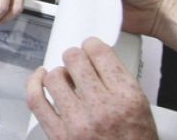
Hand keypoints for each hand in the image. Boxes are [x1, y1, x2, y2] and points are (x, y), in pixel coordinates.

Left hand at [27, 38, 157, 139]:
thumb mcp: (141, 109)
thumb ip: (119, 82)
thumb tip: (94, 59)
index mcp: (127, 97)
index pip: (100, 53)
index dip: (92, 46)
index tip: (90, 48)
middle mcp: (102, 107)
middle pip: (74, 59)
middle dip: (75, 57)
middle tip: (77, 63)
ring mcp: (77, 122)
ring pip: (54, 76)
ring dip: (59, 73)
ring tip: (65, 78)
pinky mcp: (58, 135)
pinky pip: (36, 99)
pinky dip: (34, 83)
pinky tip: (40, 78)